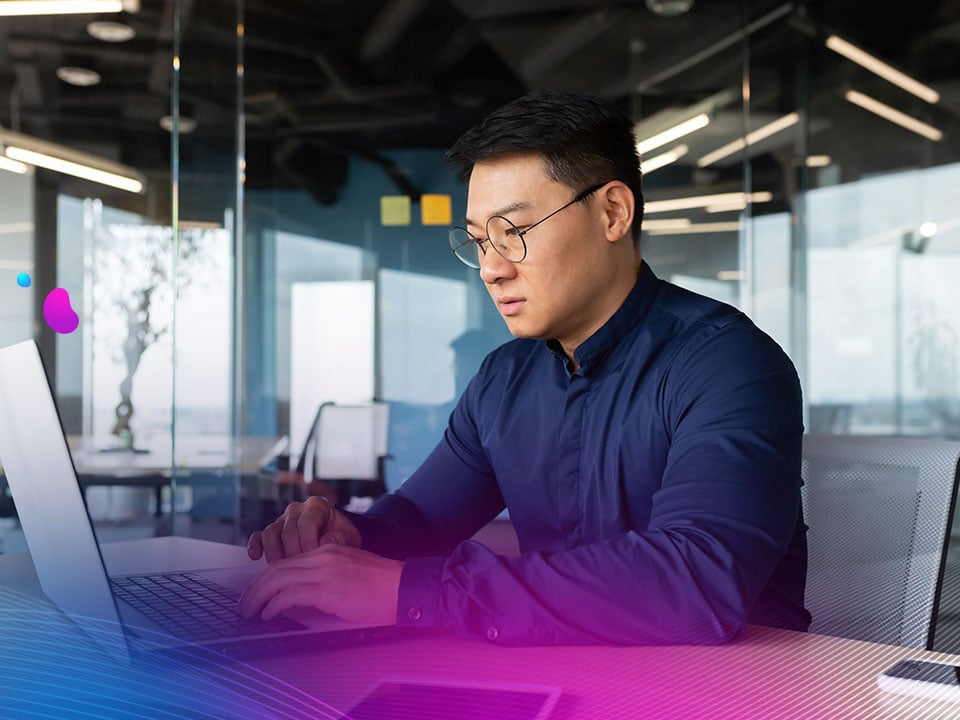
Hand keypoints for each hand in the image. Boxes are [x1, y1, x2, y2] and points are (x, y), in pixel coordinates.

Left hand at [237, 544, 402, 625]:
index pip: (287, 561)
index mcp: (327, 550)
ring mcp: (324, 570)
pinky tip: (269, 614)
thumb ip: (326, 578)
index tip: (257, 592)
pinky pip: (289, 594)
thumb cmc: (383, 587)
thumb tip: (302, 598)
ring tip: (250, 611)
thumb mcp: (350, 573)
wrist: (403, 586)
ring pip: (277, 579)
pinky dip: (274, 605)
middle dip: (255, 588)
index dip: (266, 578)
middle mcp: (322, 555)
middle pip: (276, 568)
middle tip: (245, 604)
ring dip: (258, 597)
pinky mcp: (327, 587)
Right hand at [247, 496, 361, 562]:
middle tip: (300, 570)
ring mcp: (282, 520)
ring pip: (270, 533)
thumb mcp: (350, 537)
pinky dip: (255, 545)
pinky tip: (256, 557)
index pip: (307, 522)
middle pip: (288, 531)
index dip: (308, 543)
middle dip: (293, 553)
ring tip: (283, 570)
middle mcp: (296, 509)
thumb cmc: (342, 537)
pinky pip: (258, 536)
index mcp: (317, 506)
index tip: (313, 559)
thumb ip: (341, 539)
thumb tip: (324, 543)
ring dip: (275, 553)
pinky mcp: (272, 532)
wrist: (336, 537)